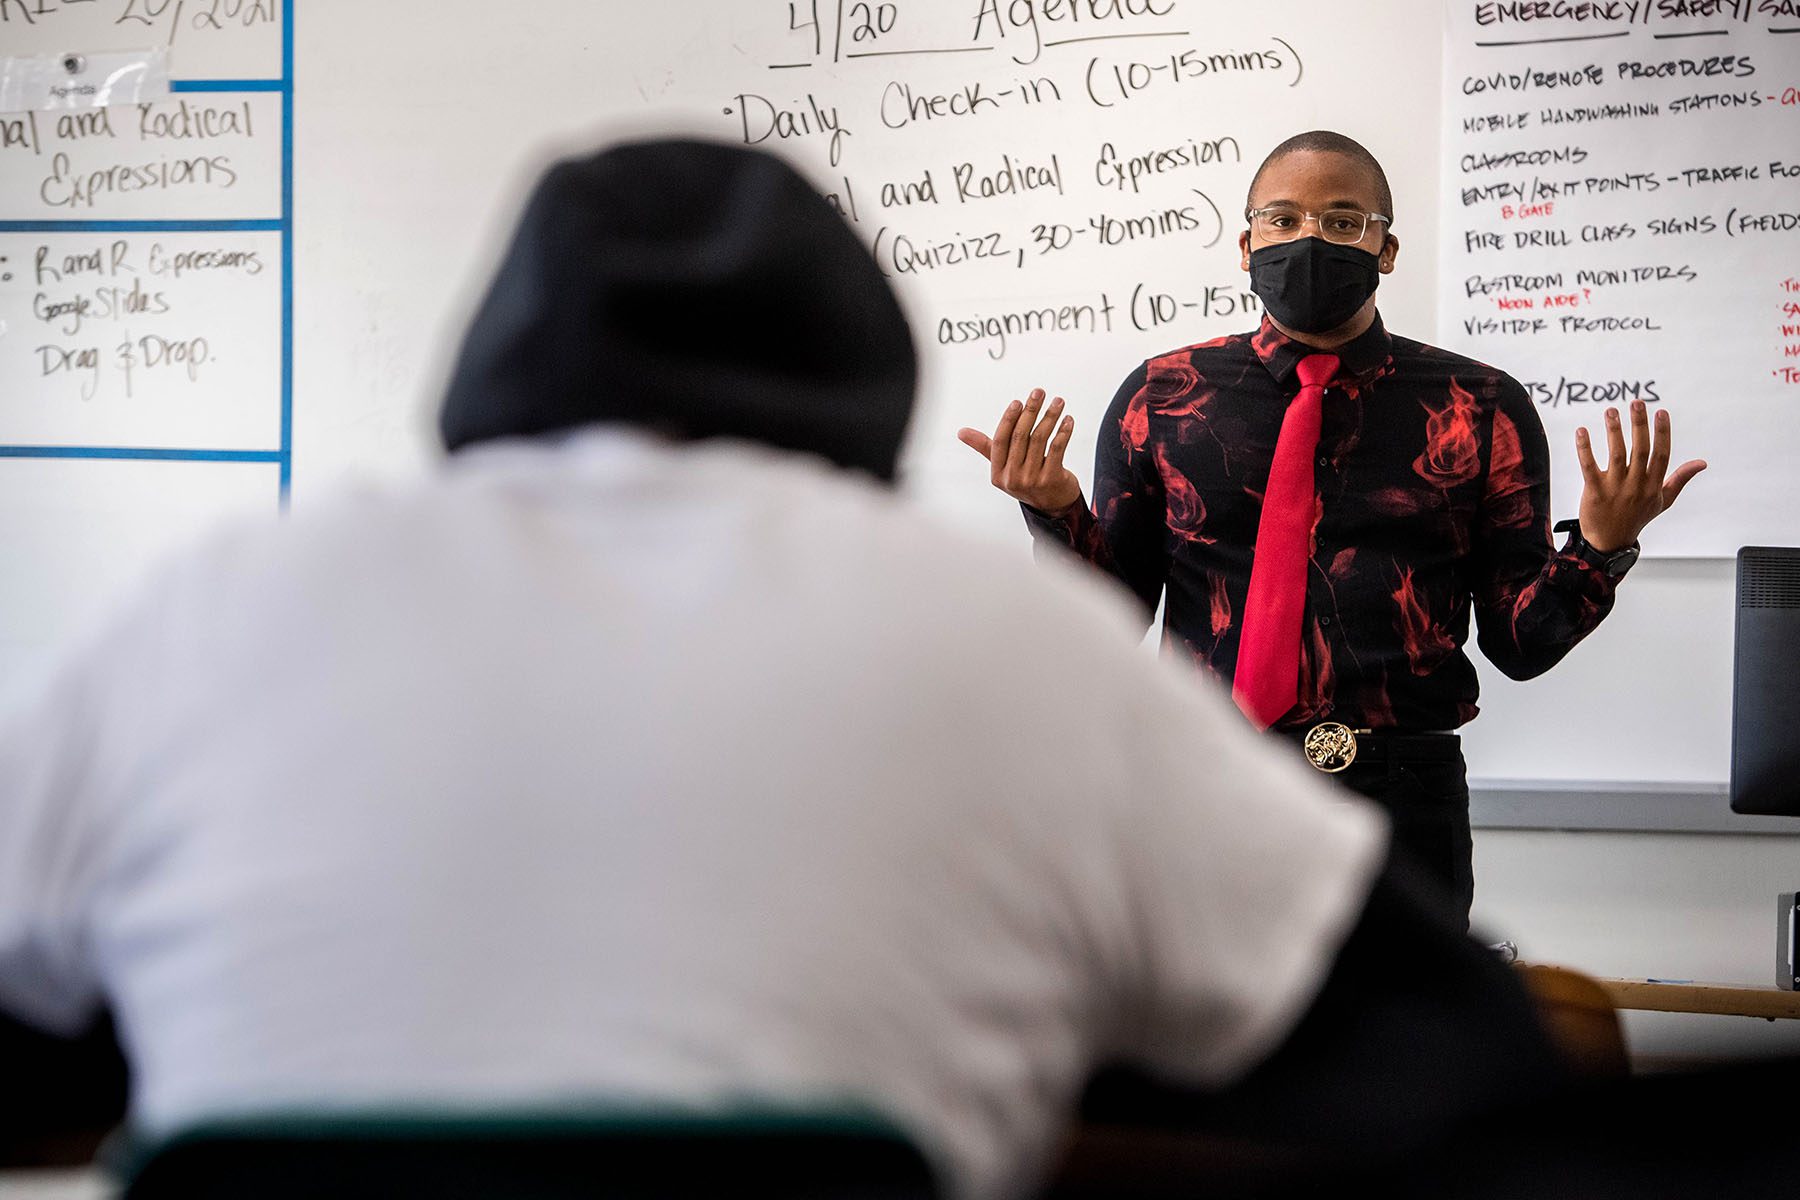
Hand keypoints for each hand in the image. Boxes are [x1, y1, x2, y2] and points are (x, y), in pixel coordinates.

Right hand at [956, 388, 1081, 512]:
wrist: (1052, 504)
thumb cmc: (1026, 479)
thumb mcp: (1003, 466)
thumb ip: (985, 447)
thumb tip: (962, 432)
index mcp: (998, 474)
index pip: (1000, 440)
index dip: (1008, 419)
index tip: (1018, 402)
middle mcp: (1013, 478)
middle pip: (1020, 437)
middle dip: (1030, 411)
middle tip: (1038, 393)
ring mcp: (1033, 480)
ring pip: (1040, 439)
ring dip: (1050, 417)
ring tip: (1057, 402)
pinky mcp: (1052, 479)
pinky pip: (1057, 449)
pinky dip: (1063, 432)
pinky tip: (1067, 420)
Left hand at [1575, 401, 1705, 551]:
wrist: (1609, 542)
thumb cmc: (1637, 517)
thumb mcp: (1663, 500)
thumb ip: (1680, 478)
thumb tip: (1702, 463)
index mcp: (1654, 485)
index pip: (1662, 455)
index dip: (1662, 433)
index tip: (1661, 412)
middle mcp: (1636, 485)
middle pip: (1640, 450)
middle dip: (1639, 425)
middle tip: (1637, 403)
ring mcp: (1615, 489)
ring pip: (1616, 454)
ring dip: (1614, 431)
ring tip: (1611, 411)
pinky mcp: (1594, 492)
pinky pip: (1588, 467)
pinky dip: (1585, 449)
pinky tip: (1581, 431)